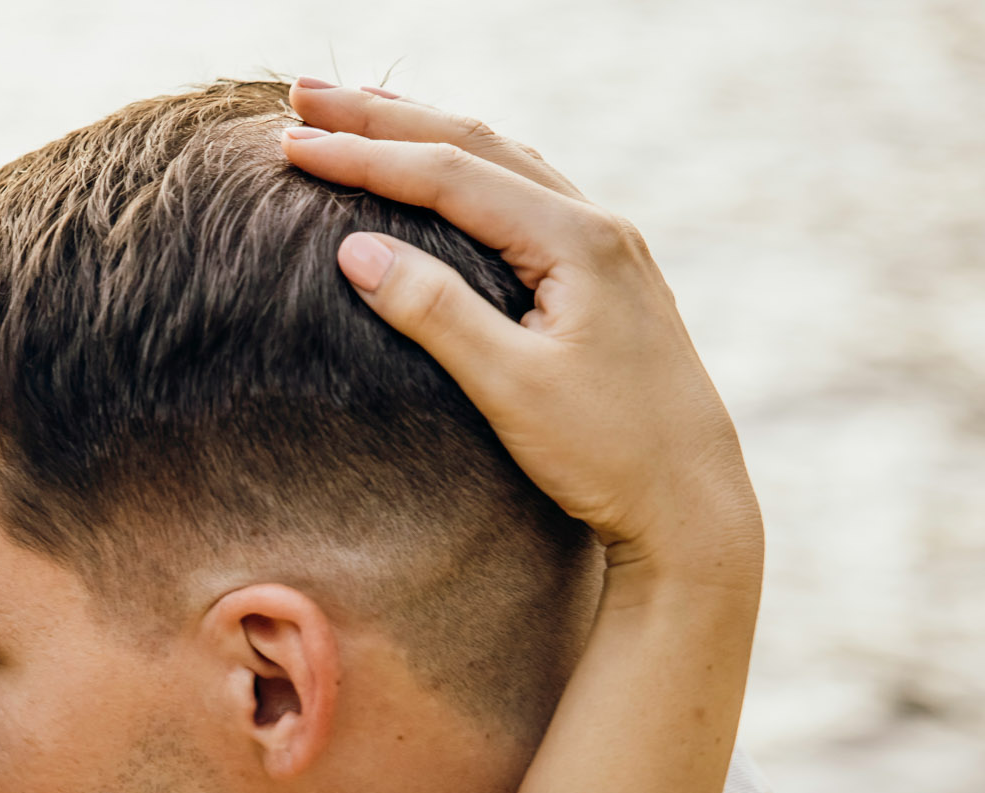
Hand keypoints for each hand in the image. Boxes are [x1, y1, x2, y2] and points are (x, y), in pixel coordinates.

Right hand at [281, 82, 760, 595]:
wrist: (693, 506)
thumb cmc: (607, 455)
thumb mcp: (510, 388)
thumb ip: (433, 312)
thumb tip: (354, 251)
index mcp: (577, 240)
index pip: (448, 174)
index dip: (363, 156)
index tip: (290, 143)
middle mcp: (598, 226)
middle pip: (476, 144)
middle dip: (385, 117)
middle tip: (304, 95)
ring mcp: (608, 248)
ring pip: (503, 161)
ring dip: (427, 132)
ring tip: (359, 113)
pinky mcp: (606, 278)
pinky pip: (524, 195)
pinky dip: (468, 170)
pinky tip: (444, 172)